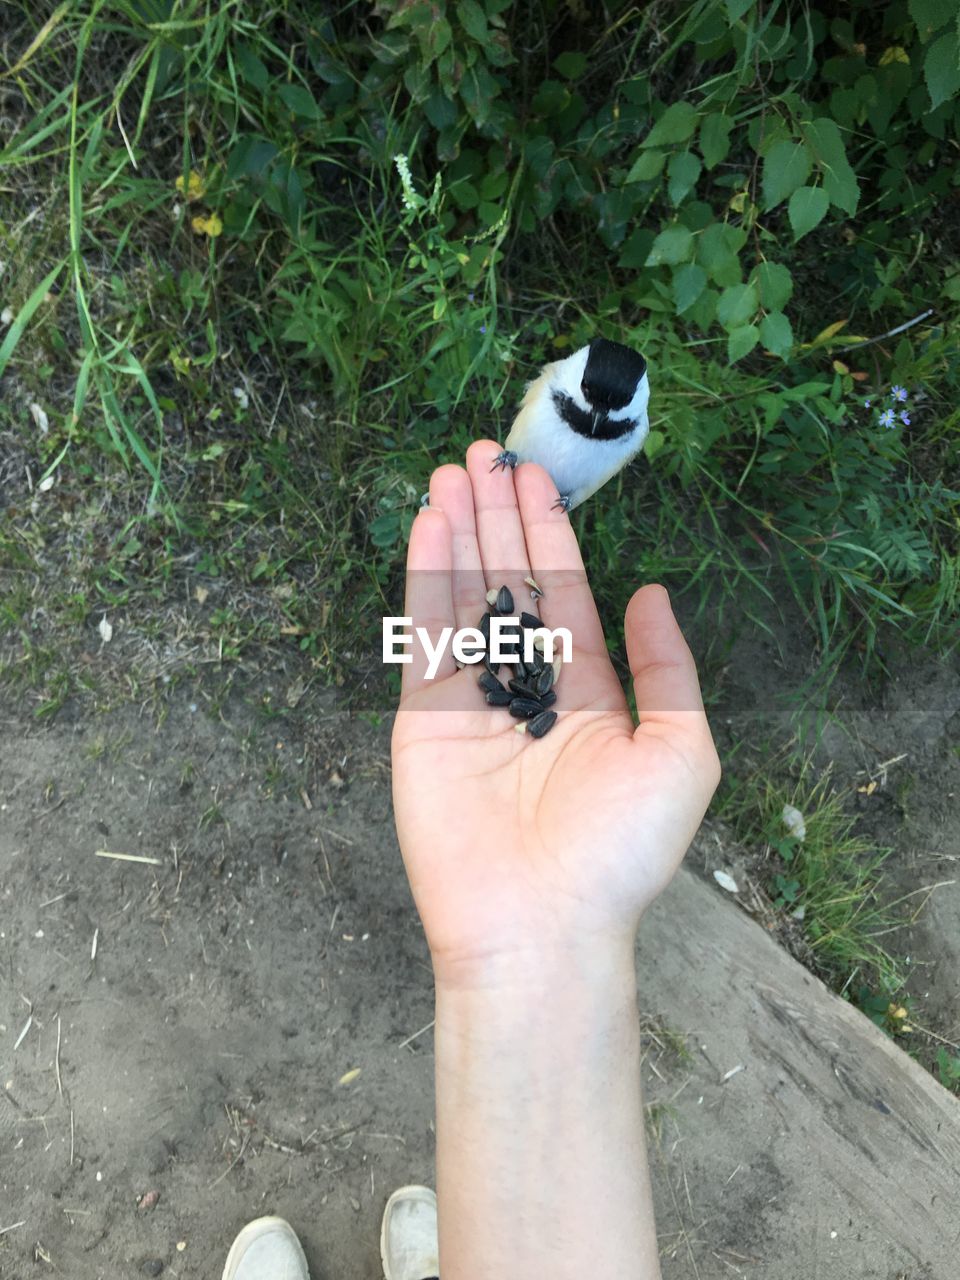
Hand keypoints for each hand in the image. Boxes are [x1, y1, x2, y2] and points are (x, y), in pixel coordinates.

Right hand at [391, 440, 720, 988]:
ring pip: (463, 594)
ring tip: (453, 469)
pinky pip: (424, 631)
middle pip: (509, 580)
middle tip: (485, 451)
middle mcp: (527, 685)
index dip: (550, 532)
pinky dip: (425, 575)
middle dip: (499, 517)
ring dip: (459, 530)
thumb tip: (654, 593)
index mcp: (587, 691)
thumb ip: (668, 668)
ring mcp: (471, 698)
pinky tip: (431, 522)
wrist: (541, 922)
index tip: (535, 477)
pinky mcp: (422, 716)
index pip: (564, 592)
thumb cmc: (620, 849)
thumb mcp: (680, 752)